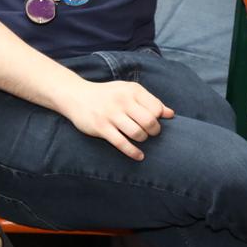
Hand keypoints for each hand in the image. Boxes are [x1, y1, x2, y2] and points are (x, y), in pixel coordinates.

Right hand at [58, 78, 173, 160]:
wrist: (76, 96)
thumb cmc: (107, 95)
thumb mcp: (128, 91)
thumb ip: (149, 101)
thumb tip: (171, 114)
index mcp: (131, 90)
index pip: (156, 108)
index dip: (159, 118)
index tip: (153, 121)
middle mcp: (121, 100)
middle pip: (149, 122)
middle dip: (154, 131)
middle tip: (150, 133)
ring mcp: (110, 114)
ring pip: (137, 133)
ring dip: (142, 139)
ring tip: (140, 138)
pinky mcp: (100, 127)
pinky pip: (122, 143)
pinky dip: (133, 152)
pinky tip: (139, 156)